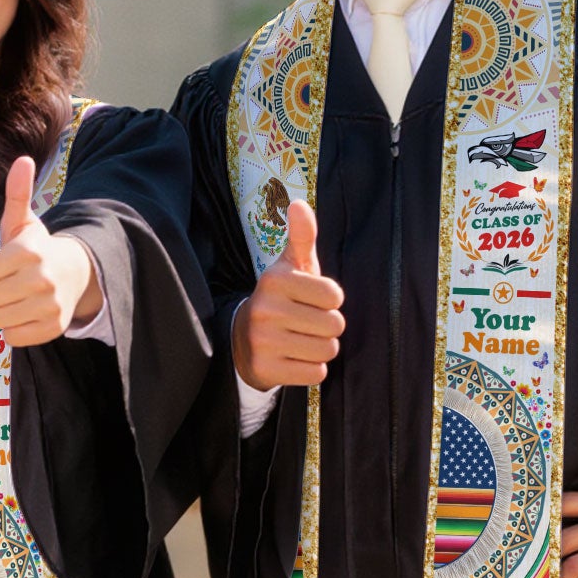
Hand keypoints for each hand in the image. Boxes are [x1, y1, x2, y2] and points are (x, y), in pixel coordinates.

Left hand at [0, 156, 98, 345]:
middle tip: (0, 285)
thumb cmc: (37, 248)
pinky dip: (11, 329)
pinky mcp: (53, 328)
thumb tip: (23, 159)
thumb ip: (17, 193)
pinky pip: (12, 337)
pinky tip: (21, 313)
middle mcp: (41, 280)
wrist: (75, 273)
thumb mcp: (23, 221)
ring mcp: (49, 306)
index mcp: (28, 252)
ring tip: (10, 298)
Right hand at [232, 200, 344, 388]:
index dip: (330, 301)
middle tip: (306, 323)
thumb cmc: (280, 299)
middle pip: (335, 325)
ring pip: (327, 350)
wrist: (242, 339)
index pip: (335, 296)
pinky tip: (293, 358)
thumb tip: (299, 204)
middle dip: (327, 327)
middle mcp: (265, 309)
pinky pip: (315, 373)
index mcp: (275, 280)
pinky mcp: (265, 369)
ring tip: (301, 340)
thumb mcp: (290, 267)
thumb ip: (301, 237)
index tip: (311, 300)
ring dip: (321, 348)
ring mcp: (263, 341)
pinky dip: (311, 368)